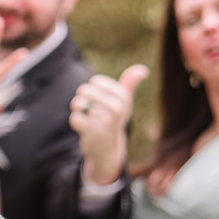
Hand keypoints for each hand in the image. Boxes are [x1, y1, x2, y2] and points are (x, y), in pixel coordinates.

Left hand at [70, 65, 148, 185]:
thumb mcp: (124, 101)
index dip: (91, 87)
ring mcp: (105, 122)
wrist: (109, 148)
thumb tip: (143, 69)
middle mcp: (116, 108)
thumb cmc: (114, 118)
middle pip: (84, 90)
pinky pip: (74, 118)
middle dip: (81, 96)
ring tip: (83, 112)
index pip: (95, 81)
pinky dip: (75, 121)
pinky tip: (83, 126)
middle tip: (86, 104)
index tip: (98, 96)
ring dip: (76, 107)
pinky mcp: (93, 133)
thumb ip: (130, 83)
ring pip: (78, 103)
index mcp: (123, 97)